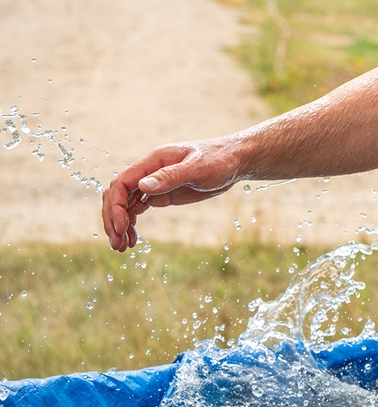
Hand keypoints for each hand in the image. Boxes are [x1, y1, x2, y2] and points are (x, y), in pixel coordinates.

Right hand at [101, 139, 241, 251]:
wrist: (235, 161)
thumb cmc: (219, 159)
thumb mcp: (198, 167)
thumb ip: (170, 176)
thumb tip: (142, 186)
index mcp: (154, 161)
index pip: (122, 182)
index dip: (117, 205)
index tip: (122, 226)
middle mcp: (149, 172)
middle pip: (117, 195)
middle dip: (113, 219)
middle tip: (117, 244)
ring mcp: (154, 184)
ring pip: (125, 204)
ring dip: (119, 225)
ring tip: (122, 247)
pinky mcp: (162, 194)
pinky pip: (137, 208)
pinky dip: (131, 223)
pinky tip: (133, 240)